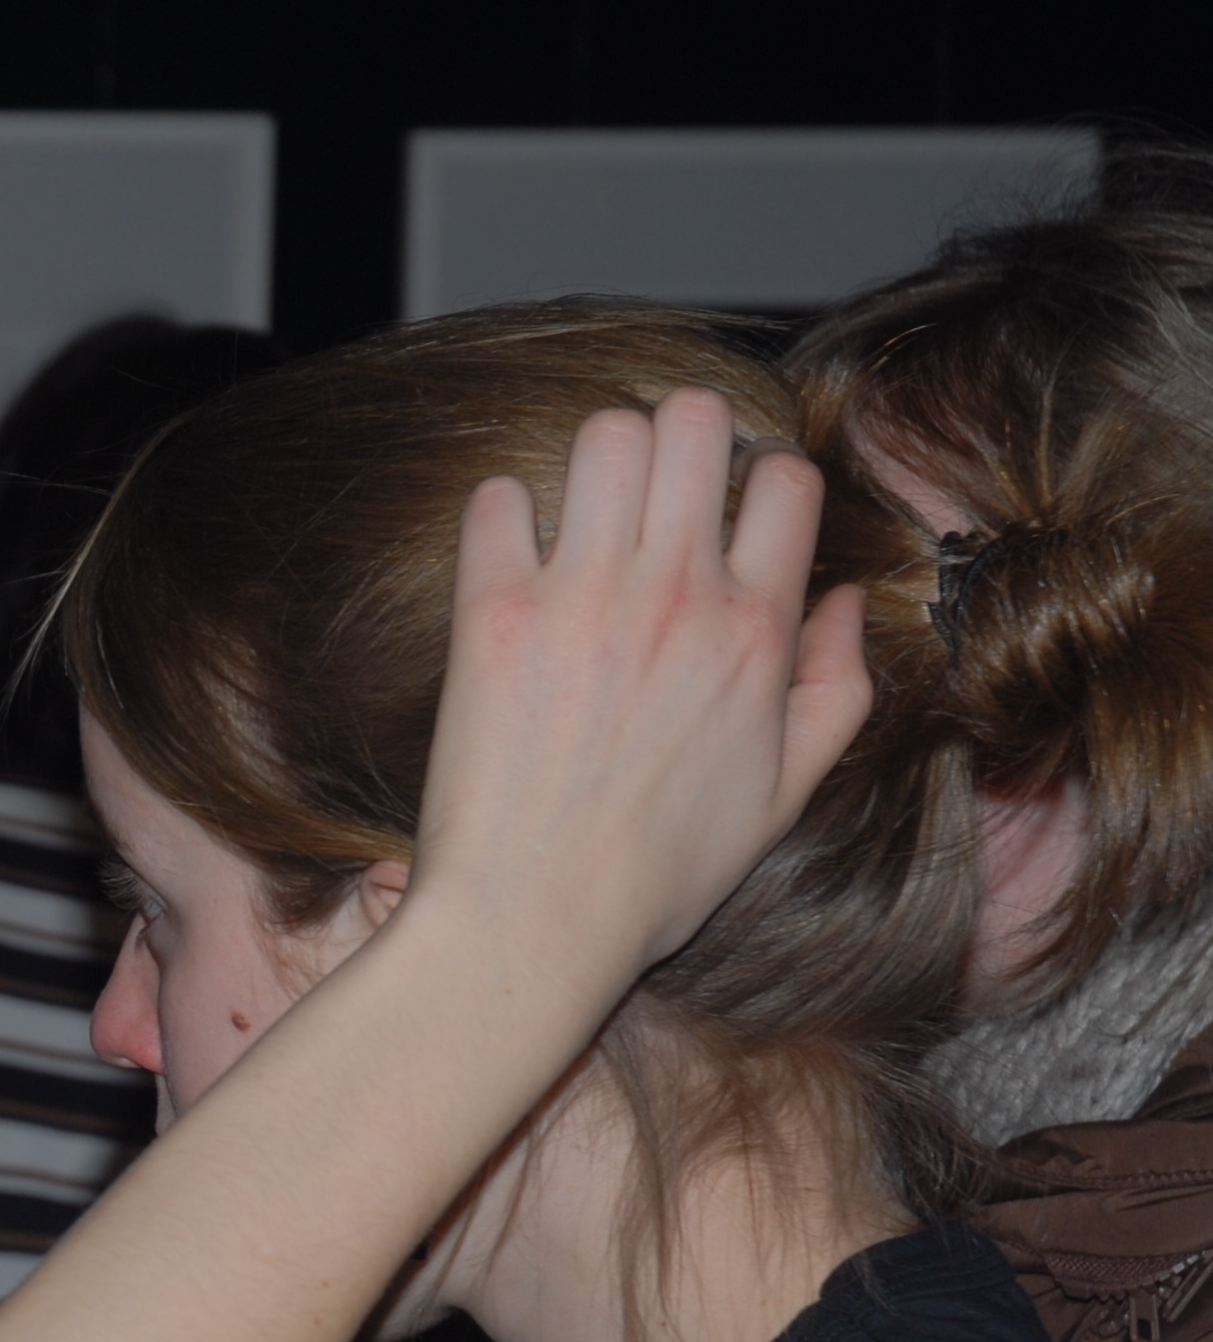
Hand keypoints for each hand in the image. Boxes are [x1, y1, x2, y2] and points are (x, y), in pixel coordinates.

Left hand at [407, 389, 869, 980]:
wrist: (535, 918)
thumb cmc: (658, 873)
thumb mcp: (785, 794)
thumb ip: (835, 690)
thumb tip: (845, 603)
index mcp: (757, 632)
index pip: (786, 480)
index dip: (758, 479)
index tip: (723, 512)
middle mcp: (679, 598)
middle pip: (694, 424)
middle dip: (676, 437)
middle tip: (648, 490)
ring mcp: (585, 598)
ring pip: (607, 435)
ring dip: (596, 457)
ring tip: (582, 509)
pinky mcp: (496, 615)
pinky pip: (498, 502)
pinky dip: (502, 509)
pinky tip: (510, 550)